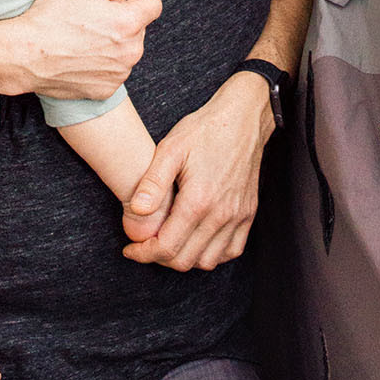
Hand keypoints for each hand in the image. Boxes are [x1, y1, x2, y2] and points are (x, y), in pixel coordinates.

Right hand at [0, 0, 159, 100]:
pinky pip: (113, 70)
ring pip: (126, 48)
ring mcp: (119, 73)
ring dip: (113, 36)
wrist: (23, 55)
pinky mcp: (105, 90)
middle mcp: (131, 51)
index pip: (152, 3)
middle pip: (137, 25)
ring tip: (84, 29)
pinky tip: (80, 51)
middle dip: (120, 12)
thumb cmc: (52, 15)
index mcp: (129, 23)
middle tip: (92, 7)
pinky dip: (103, 59)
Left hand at [119, 74, 273, 270]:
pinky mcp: (248, 214)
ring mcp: (237, 216)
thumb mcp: (171, 148)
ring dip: (184, 258)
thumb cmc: (204, 130)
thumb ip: (153, 182)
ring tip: (169, 241)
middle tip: (145, 244)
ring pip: (207, 261)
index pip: (166, 247)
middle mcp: (221, 214)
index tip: (130, 248)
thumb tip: (137, 210)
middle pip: (185, 260)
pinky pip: (231, 251)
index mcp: (199, 200)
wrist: (243, 118)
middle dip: (159, 258)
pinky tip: (197, 240)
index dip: (143, 254)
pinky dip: (212, 255)